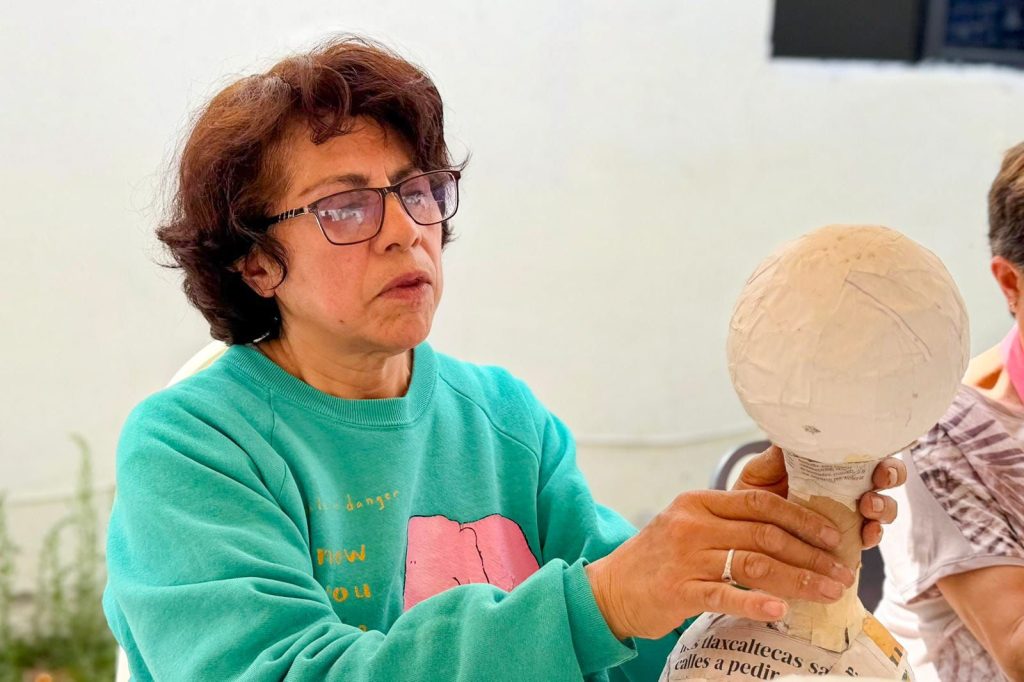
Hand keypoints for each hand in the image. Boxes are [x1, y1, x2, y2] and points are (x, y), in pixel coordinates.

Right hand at [585, 488, 855, 639]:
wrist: (610, 589)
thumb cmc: (658, 558)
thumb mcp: (687, 524)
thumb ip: (728, 518)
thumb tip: (786, 521)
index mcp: (698, 502)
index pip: (760, 502)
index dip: (802, 518)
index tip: (832, 536)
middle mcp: (692, 524)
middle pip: (765, 534)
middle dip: (811, 554)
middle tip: (841, 572)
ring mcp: (685, 558)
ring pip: (754, 564)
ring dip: (798, 579)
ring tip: (828, 592)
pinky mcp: (678, 591)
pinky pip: (725, 595)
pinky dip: (756, 602)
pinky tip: (781, 610)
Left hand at [733, 444, 905, 547]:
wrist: (742, 531)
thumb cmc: (753, 495)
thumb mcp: (761, 471)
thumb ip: (776, 456)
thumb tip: (788, 434)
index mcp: (830, 465)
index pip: (865, 452)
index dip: (880, 450)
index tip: (879, 454)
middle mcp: (846, 488)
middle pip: (884, 478)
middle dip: (891, 476)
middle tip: (880, 479)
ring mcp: (849, 516)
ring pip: (883, 509)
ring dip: (884, 507)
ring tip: (870, 508)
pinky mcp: (845, 542)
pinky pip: (867, 539)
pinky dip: (872, 536)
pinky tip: (867, 535)